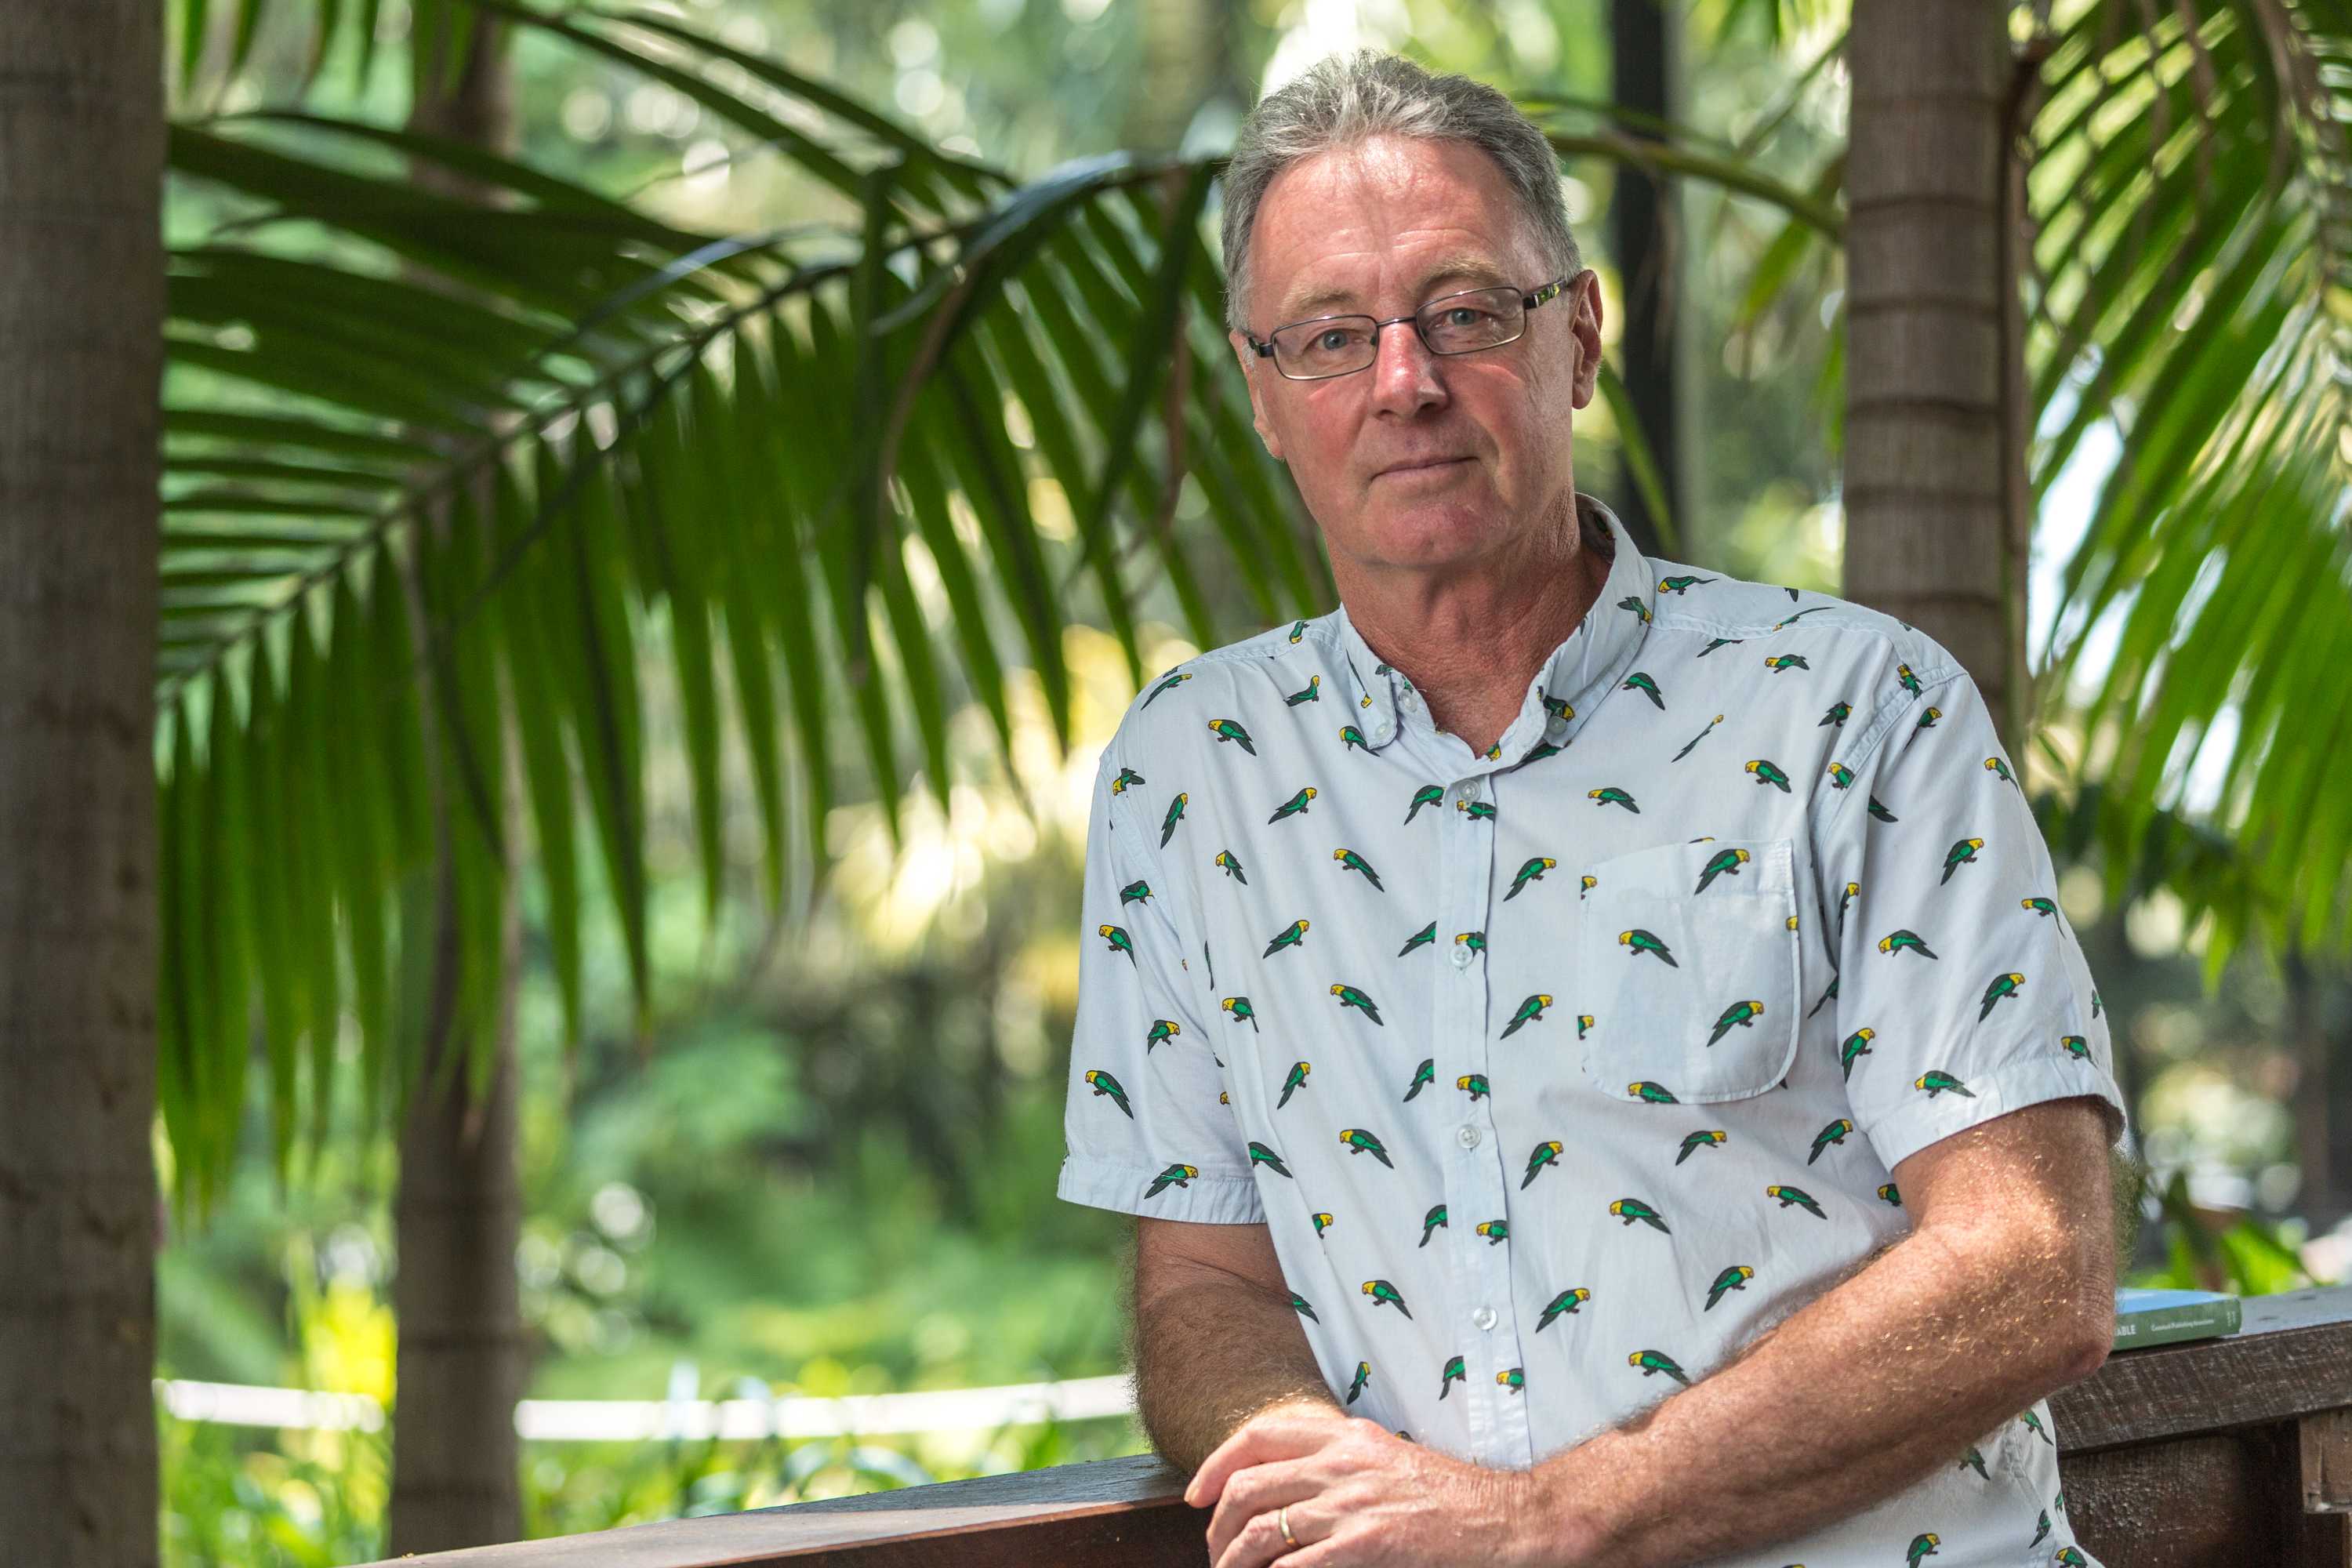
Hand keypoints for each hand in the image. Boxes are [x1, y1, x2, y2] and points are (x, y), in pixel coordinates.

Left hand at [1183, 1403, 1553, 1567]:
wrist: (1505, 1519)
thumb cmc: (1451, 1497)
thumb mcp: (1388, 1459)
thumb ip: (1340, 1463)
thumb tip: (1289, 1486)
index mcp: (1346, 1436)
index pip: (1259, 1435)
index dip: (1217, 1464)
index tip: (1197, 1494)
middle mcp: (1341, 1462)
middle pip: (1249, 1487)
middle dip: (1217, 1526)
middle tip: (1215, 1552)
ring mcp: (1352, 1503)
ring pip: (1260, 1530)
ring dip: (1233, 1560)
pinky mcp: (1365, 1542)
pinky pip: (1294, 1563)